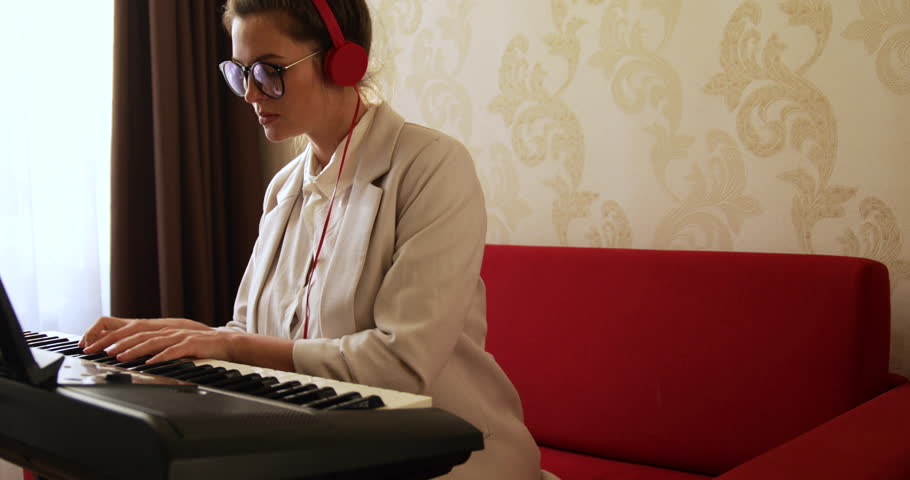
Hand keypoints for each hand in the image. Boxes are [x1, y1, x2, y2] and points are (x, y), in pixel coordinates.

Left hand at [100, 328, 238, 363]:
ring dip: (134, 349)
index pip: (131, 331)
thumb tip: (134, 357)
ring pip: (152, 342)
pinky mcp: (192, 345)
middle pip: (137, 334)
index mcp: (162, 330)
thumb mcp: (174, 345)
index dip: (112, 338)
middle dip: (116, 343)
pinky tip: (150, 363)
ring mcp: (180, 336)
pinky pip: (174, 351)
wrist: (226, 344)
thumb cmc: (200, 347)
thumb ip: (156, 348)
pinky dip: (161, 357)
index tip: (94, 347)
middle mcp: (168, 330)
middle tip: (98, 351)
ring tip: (119, 357)